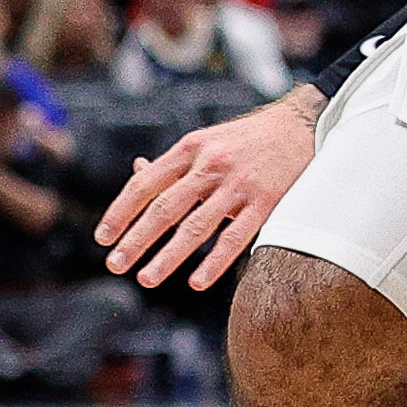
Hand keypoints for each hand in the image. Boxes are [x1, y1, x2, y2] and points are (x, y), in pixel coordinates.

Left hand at [100, 89, 320, 288]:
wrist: (302, 125)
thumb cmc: (248, 139)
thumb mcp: (207, 140)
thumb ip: (175, 162)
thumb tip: (136, 172)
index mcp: (190, 148)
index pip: (146, 184)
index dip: (121, 212)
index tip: (104, 238)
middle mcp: (210, 164)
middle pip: (165, 208)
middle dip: (136, 240)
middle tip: (115, 265)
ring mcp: (239, 184)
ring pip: (196, 227)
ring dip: (168, 256)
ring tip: (146, 279)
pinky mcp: (266, 201)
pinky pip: (235, 237)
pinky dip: (213, 262)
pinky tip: (196, 282)